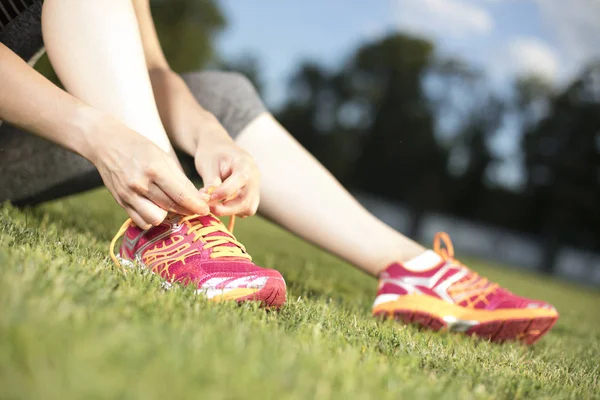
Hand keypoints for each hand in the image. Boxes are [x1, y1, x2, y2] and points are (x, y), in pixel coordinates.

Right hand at [88, 117, 209, 228]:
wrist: (106, 144)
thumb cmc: (139, 147)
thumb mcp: (163, 157)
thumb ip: (179, 179)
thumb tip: (197, 198)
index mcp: (155, 169)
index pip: (180, 195)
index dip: (196, 205)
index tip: (206, 210)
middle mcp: (141, 184)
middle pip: (171, 207)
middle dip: (187, 210)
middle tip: (195, 209)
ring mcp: (129, 195)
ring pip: (156, 218)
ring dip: (168, 216)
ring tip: (173, 207)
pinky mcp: (121, 202)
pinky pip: (141, 221)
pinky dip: (152, 219)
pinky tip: (157, 209)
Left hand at [193, 115, 259, 216]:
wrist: (219, 147)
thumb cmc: (212, 153)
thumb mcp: (208, 164)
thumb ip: (210, 182)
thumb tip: (208, 200)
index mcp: (245, 164)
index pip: (238, 183)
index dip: (222, 194)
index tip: (207, 198)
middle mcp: (254, 177)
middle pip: (246, 201)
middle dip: (227, 208)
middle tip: (210, 208)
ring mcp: (255, 187)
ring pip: (249, 208)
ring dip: (231, 211)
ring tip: (214, 206)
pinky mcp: (252, 194)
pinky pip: (247, 208)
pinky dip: (234, 210)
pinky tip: (221, 203)